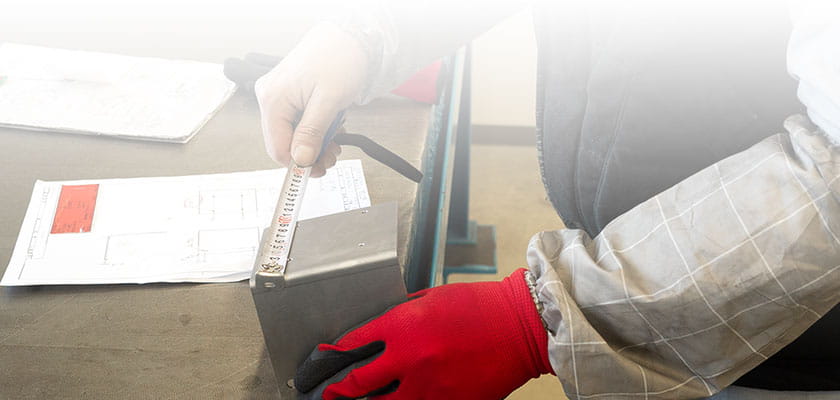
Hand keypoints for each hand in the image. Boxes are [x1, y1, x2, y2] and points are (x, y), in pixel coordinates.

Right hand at [255, 23, 367, 176]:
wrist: (349, 36)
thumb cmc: (340, 59)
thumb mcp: (328, 101)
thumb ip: (312, 133)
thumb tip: (301, 160)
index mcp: (274, 99)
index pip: (277, 147)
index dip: (299, 164)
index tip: (318, 171)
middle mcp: (271, 97)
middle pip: (284, 142)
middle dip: (309, 154)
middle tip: (332, 157)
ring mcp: (280, 95)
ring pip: (293, 134)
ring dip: (315, 143)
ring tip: (336, 142)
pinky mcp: (291, 94)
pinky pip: (299, 121)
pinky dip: (316, 130)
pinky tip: (331, 128)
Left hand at [295, 269, 552, 399]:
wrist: (521, 328)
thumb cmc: (479, 307)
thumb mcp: (430, 298)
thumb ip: (401, 314)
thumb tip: (378, 332)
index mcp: (404, 326)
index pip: (353, 344)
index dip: (332, 354)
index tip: (323, 360)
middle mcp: (411, 360)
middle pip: (357, 384)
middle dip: (336, 391)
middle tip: (325, 394)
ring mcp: (429, 388)